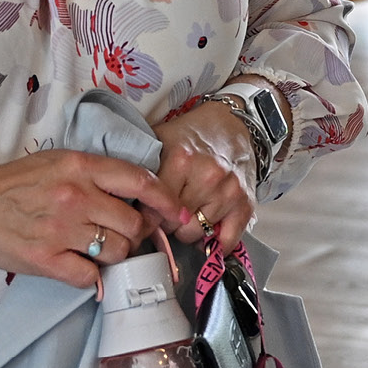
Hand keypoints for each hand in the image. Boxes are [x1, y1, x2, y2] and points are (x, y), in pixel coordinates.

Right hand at [0, 149, 187, 287]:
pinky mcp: (44, 259)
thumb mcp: (60, 163)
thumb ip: (99, 175)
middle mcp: (74, 196)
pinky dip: (92, 277)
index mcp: (81, 167)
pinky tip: (80, 267)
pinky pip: (90, 276)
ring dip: (116, 255)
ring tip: (99, 250)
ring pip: (117, 252)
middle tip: (123, 235)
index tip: (179, 215)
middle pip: (134, 224)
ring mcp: (59, 229)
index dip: (167, 202)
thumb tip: (143, 197)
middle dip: (136, 234)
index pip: (140, 182)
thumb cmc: (18, 184)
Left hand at [157, 101, 257, 251]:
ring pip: (195, 233)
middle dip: (165, 222)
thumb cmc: (193, 135)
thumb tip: (122, 202)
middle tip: (164, 213)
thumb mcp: (160, 139)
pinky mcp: (245, 203)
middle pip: (172, 224)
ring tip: (185, 215)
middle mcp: (207, 176)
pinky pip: (227, 239)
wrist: (233, 124)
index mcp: (181, 160)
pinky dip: (214, 244)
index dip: (144, 216)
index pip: (152, 209)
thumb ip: (142, 168)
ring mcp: (228, 191)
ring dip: (187, 230)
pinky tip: (206, 235)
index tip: (142, 217)